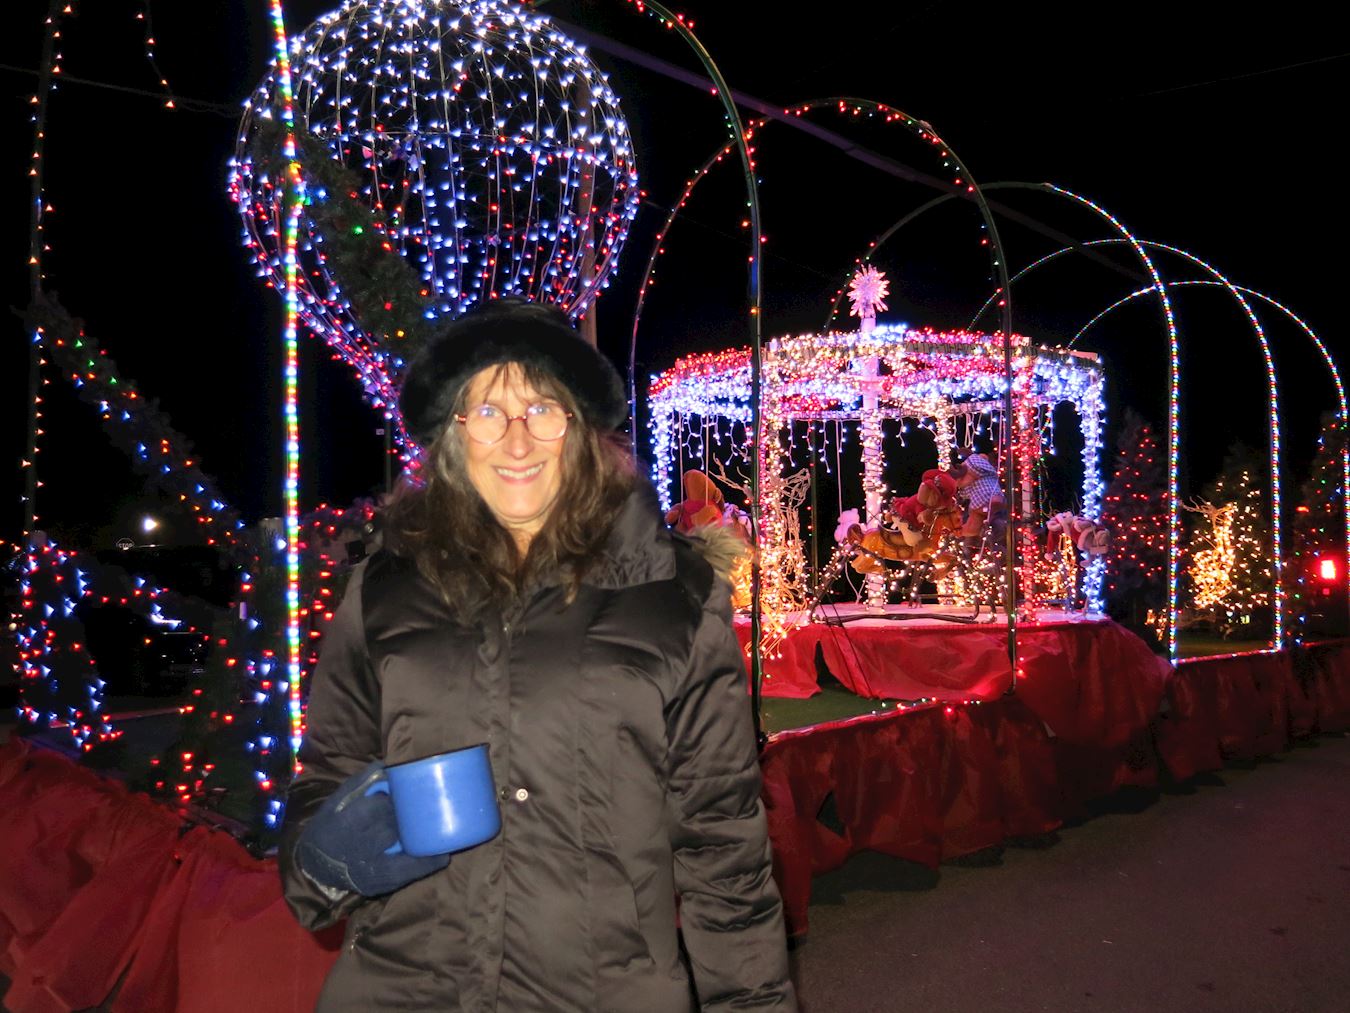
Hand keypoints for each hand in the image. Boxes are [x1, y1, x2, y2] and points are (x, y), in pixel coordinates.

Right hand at [296, 761, 449, 896]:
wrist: (315, 864)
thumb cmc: (331, 824)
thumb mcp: (338, 800)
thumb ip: (362, 782)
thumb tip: (388, 765)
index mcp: (346, 822)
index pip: (378, 807)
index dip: (393, 799)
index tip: (404, 792)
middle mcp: (358, 848)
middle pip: (392, 827)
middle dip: (408, 817)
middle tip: (423, 807)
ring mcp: (368, 869)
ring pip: (402, 850)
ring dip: (422, 839)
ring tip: (444, 829)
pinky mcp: (376, 885)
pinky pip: (405, 875)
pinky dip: (426, 864)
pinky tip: (443, 855)